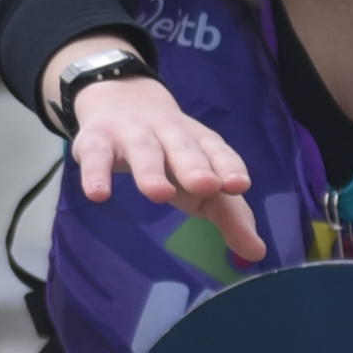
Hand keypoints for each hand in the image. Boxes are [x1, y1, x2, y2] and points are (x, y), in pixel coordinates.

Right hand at [63, 73, 264, 268]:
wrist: (121, 99)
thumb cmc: (172, 154)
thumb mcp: (200, 179)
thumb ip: (229, 215)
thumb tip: (257, 252)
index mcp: (199, 143)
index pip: (217, 152)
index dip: (228, 166)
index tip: (238, 185)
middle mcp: (169, 134)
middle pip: (183, 148)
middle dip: (195, 166)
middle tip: (207, 186)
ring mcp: (132, 135)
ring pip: (143, 150)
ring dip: (150, 170)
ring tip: (158, 193)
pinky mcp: (97, 141)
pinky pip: (96, 157)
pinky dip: (96, 173)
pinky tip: (98, 194)